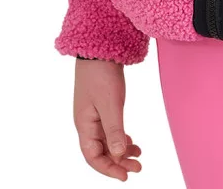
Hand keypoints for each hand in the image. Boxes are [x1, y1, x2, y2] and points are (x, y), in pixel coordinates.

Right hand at [72, 58, 143, 180]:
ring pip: (107, 141)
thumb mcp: (110, 103)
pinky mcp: (102, 106)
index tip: (126, 176)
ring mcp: (94, 114)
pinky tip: (131, 141)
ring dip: (121, 150)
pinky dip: (120, 137)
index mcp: (84, 124)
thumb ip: (114, 129)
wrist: (98, 47)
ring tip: (139, 154)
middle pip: (101, 151)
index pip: (93, 157)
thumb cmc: (101, 73)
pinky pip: (109, 129)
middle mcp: (87, 122)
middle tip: (138, 167)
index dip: (108, 169)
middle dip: (118, 162)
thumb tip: (118, 155)